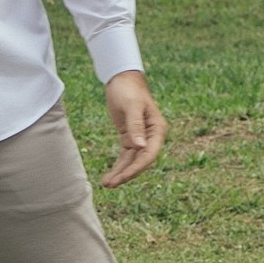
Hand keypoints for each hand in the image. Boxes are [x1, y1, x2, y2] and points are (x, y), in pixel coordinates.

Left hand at [101, 70, 165, 186]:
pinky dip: (119, 165)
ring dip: (121, 172)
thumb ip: (136, 126)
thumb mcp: (131, 106)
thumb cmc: (128, 90)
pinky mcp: (130, 137)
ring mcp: (141, 138)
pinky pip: (126, 156)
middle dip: (126, 174)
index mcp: (157, 130)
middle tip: (109, 184)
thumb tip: (140, 147)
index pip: (149, 154)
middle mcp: (152, 136)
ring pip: (132, 161)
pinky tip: (110, 175)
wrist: (122, 78)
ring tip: (106, 184)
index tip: (122, 177)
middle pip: (140, 161)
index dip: (137, 168)